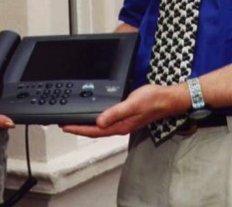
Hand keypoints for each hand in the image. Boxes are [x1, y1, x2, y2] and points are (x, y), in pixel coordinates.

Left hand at [62, 83, 187, 137]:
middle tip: (64, 125)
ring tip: (75, 123)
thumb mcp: (132, 104)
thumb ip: (115, 113)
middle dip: (79, 129)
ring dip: (87, 126)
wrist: (167, 99)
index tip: (65, 127)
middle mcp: (120, 126)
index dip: (78, 129)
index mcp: (120, 126)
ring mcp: (123, 122)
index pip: (94, 131)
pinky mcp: (126, 117)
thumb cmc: (153, 101)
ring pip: (100, 127)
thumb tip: (99, 122)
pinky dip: (97, 120)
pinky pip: (107, 121)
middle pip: (95, 131)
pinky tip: (95, 117)